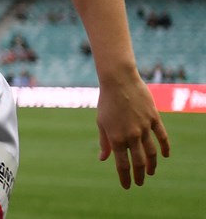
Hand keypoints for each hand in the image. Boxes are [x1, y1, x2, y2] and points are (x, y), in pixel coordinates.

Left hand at [96, 73, 170, 187]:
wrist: (119, 81)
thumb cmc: (106, 102)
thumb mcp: (101, 123)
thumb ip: (104, 142)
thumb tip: (103, 159)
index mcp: (116, 138)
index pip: (122, 164)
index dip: (125, 177)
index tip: (127, 186)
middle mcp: (131, 135)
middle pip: (139, 162)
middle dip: (139, 175)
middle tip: (140, 183)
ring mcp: (144, 127)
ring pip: (152, 152)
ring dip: (152, 164)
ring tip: (150, 172)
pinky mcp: (154, 119)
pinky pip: (162, 136)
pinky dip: (165, 147)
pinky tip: (166, 156)